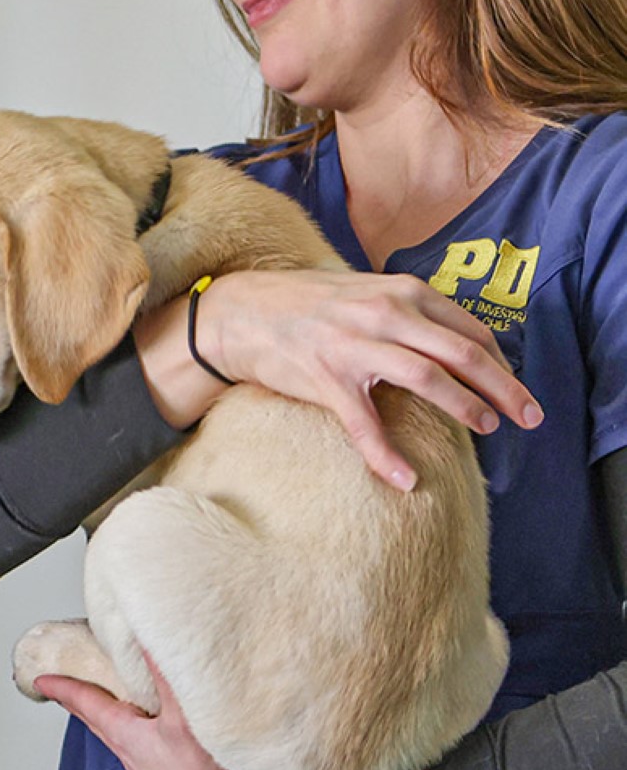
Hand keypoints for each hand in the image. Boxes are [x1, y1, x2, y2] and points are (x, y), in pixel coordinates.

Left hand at [34, 661, 301, 769]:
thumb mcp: (180, 716)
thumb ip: (163, 674)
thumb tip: (146, 636)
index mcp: (126, 735)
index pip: (85, 704)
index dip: (64, 687)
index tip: (42, 679)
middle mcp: (132, 753)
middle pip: (97, 720)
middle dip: (81, 700)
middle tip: (65, 685)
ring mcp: (149, 769)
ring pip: (119, 735)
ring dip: (110, 714)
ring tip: (107, 697)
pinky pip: (142, 746)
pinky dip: (137, 729)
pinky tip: (152, 727)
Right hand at [138, 269, 541, 488]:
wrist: (240, 312)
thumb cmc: (305, 305)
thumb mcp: (364, 291)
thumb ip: (406, 308)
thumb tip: (450, 337)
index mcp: (398, 292)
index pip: (468, 328)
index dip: (500, 362)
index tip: (516, 388)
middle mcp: (383, 313)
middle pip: (461, 353)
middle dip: (503, 387)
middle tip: (529, 416)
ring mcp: (354, 345)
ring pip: (426, 378)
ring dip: (464, 407)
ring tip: (486, 428)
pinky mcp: (325, 378)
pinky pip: (364, 423)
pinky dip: (386, 454)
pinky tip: (404, 478)